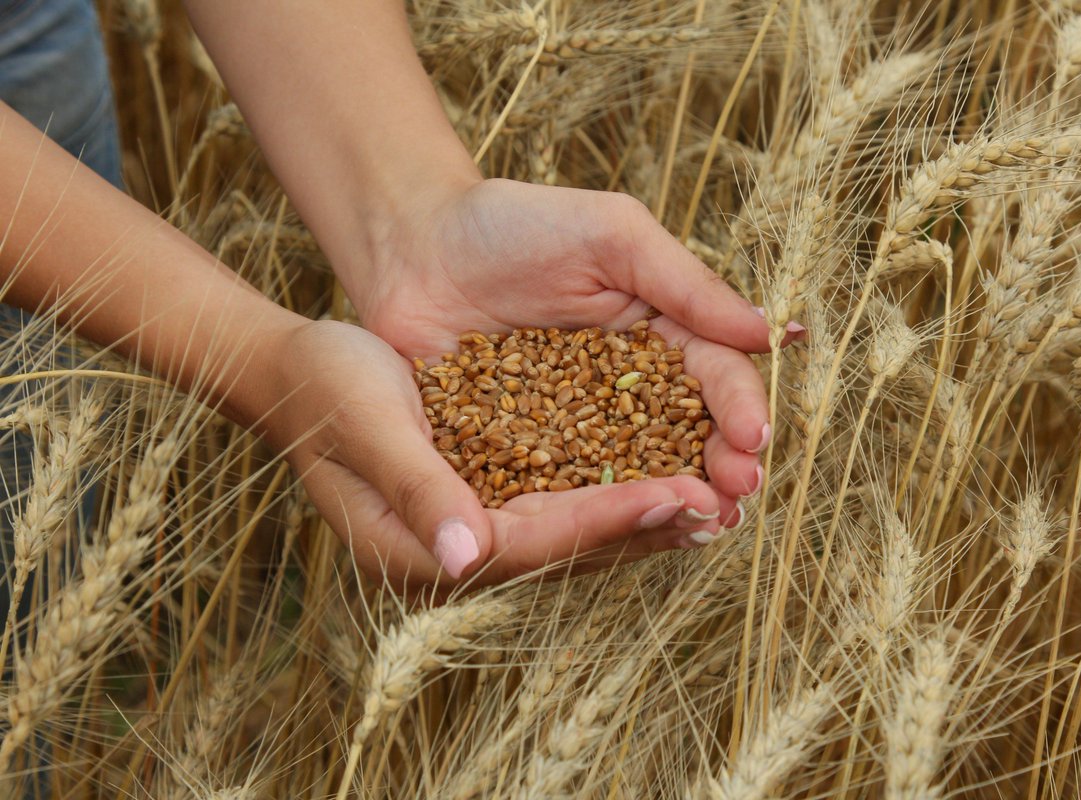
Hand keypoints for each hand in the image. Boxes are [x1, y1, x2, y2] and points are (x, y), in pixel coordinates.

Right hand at [260, 320, 730, 589]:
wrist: (299, 367)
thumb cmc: (324, 388)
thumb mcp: (368, 428)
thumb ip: (418, 490)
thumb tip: (470, 557)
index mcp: (429, 548)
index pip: (541, 542)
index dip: (614, 520)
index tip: (682, 496)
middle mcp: (463, 548)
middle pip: (573, 546)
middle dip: (650, 525)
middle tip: (726, 506)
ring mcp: (479, 523)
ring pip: (579, 526)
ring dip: (647, 513)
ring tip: (717, 497)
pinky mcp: (492, 491)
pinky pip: (567, 496)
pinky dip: (618, 484)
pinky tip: (667, 469)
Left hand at [346, 179, 803, 519]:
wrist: (411, 247)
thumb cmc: (514, 223)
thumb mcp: (611, 235)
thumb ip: (685, 283)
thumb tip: (768, 333)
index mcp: (660, 335)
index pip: (714, 376)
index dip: (738, 407)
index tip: (753, 438)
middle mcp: (626, 389)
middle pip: (687, 436)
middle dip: (720, 466)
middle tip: (738, 495)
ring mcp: (576, 429)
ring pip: (635, 472)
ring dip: (672, 500)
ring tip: (703, 525)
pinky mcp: (524, 458)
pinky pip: (565, 490)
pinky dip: (596, 515)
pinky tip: (620, 534)